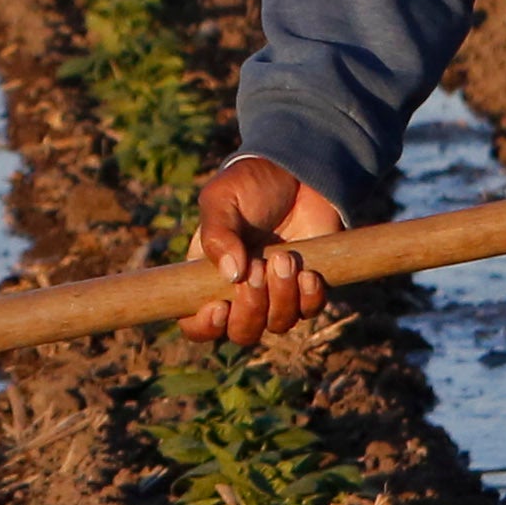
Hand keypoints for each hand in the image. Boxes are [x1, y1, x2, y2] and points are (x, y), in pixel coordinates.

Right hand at [184, 156, 348, 343]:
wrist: (296, 171)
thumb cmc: (249, 184)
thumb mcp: (222, 199)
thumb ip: (217, 234)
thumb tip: (231, 276)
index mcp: (208, 277)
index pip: (195, 323)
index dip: (203, 326)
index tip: (219, 306)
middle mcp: (241, 293)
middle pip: (241, 333)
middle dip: (250, 309)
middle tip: (258, 270)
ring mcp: (277, 293)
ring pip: (277, 324)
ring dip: (282, 297)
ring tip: (285, 258)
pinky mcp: (308, 287)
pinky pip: (310, 310)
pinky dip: (309, 297)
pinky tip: (309, 272)